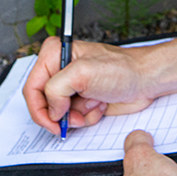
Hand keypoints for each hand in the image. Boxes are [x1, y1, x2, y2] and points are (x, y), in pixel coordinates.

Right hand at [22, 37, 155, 133]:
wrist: (146, 80)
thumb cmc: (122, 69)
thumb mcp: (83, 73)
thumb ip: (57, 89)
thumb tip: (51, 109)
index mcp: (54, 54)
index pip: (31, 88)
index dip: (40, 109)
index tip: (54, 121)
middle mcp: (60, 69)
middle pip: (43, 103)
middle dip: (62, 114)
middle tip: (76, 116)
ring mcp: (71, 86)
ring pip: (59, 114)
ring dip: (78, 115)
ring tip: (95, 103)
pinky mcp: (81, 99)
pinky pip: (74, 118)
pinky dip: (87, 117)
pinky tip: (100, 105)